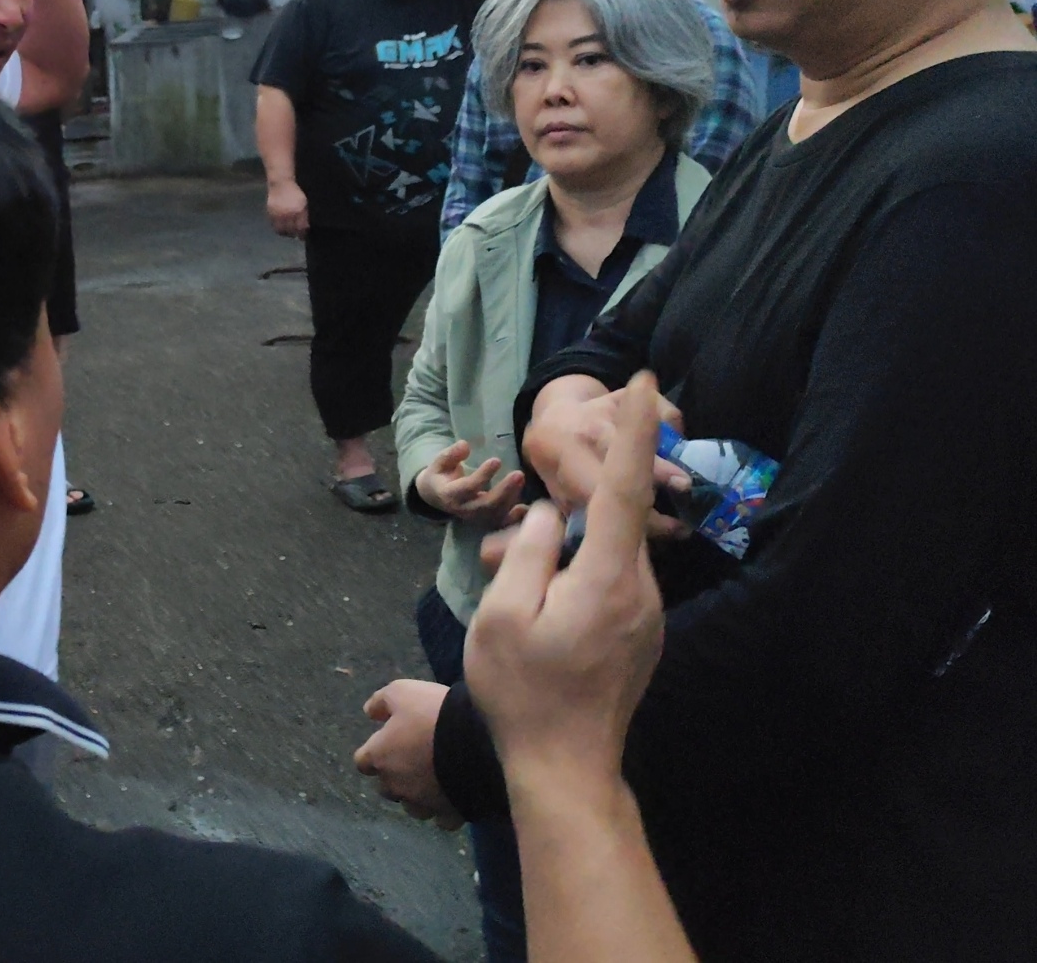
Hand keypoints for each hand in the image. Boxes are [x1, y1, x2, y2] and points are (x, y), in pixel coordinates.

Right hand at [266, 179, 308, 238]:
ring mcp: (278, 215)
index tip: (303, 235)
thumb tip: (305, 227)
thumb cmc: (295, 192)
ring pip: (281, 230)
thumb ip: (304, 215)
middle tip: (295, 234)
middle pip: (291, 231)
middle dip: (294, 234)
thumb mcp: (304, 202)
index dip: (302, 234)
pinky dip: (278, 228)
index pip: (301, 228)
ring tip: (288, 232)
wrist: (281, 184)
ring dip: (285, 233)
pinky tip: (281, 226)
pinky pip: (274, 226)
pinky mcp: (270, 214)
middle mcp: (288, 214)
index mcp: (298, 211)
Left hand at [352, 680, 462, 828]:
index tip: (389, 744)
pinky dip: (446, 809)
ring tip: (436, 780)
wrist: (478, 743)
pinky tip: (456, 795)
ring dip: (419, 796)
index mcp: (380, 757)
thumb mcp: (403, 692)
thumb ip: (381, 701)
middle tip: (416, 760)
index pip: (363, 762)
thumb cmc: (434, 715)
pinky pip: (442, 819)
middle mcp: (396, 786)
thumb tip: (370, 712)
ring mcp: (423, 804)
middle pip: (387, 788)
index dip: (375, 752)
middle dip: (397, 777)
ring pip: (414, 807)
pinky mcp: (450, 815)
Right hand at [416, 440, 527, 529]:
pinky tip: (525, 507)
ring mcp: (476, 518)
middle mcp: (464, 509)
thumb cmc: (440, 476)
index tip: (497, 460)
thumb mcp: (439, 463)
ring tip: (521, 479)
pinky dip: (515, 517)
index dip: (483, 475)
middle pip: (487, 504)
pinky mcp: (486, 521)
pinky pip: (502, 523)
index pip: (469, 487)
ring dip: (512, 498)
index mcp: (450, 495)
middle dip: (504, 490)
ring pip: (497, 513)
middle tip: (518, 474)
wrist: (436, 498)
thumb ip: (450, 455)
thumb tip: (465, 445)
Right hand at [467, 371, 667, 782]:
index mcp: (608, 578)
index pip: (625, 487)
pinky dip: (580, 575)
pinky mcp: (639, 633)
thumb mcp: (502, 615)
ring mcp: (646, 614)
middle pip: (614, 520)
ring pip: (608, 554)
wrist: (565, 766)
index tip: (643, 381)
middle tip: (544, 524)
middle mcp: (640, 589)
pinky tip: (547, 613)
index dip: (632, 430)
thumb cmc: (523, 693)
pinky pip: (610, 582)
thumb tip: (551, 516)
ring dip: (573, 551)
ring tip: (528, 600)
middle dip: (583, 498)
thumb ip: (528, 551)